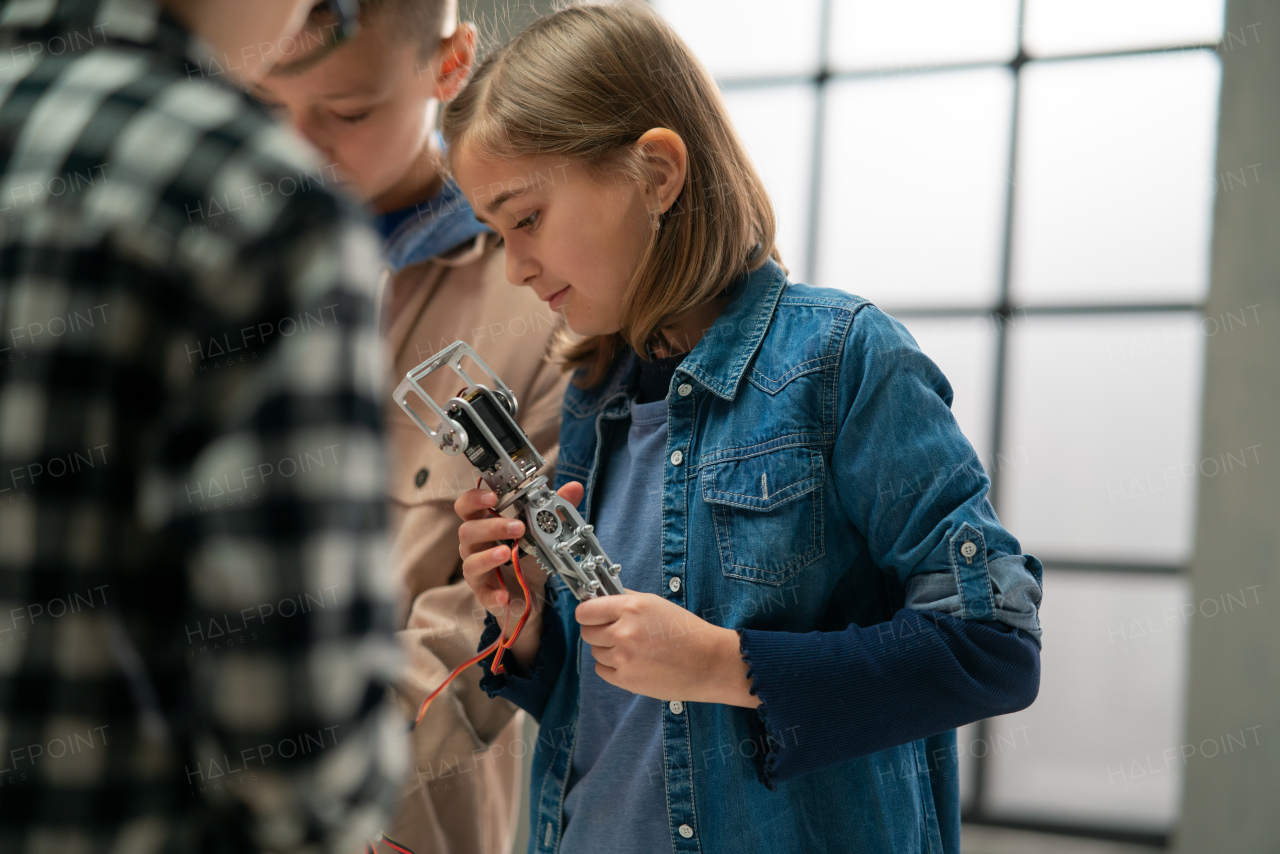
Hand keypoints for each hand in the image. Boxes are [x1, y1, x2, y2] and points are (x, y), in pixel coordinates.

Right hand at [455, 481, 583, 667]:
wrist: (530, 595)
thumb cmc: (526, 560)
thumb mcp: (542, 534)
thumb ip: (553, 510)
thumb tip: (573, 488)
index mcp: (484, 526)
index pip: (467, 508)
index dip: (475, 499)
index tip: (492, 496)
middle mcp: (475, 547)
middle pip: (468, 531)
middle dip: (492, 527)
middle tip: (519, 527)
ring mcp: (477, 572)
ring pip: (470, 561)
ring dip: (488, 556)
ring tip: (506, 553)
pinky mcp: (485, 595)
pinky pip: (484, 595)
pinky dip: (494, 595)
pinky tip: (505, 595)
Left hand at [576, 591, 759, 707]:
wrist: (707, 662)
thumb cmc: (685, 631)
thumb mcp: (655, 603)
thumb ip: (626, 599)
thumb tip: (600, 597)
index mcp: (631, 608)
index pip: (586, 611)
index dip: (587, 613)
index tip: (591, 615)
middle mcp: (623, 632)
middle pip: (587, 632)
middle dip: (598, 631)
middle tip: (616, 632)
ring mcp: (623, 658)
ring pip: (595, 651)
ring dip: (607, 649)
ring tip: (632, 649)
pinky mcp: (626, 680)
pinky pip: (602, 670)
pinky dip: (612, 667)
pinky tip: (632, 662)